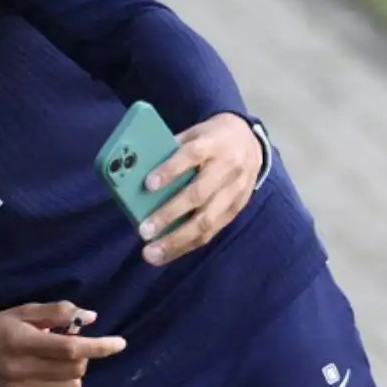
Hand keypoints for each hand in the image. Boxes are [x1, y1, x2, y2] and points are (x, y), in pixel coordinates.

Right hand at [0, 302, 126, 386]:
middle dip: (82, 357)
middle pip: (74, 369)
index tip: (119, 343)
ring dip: (72, 373)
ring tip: (54, 363)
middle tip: (68, 348)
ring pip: (71, 386)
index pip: (69, 348)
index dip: (98, 346)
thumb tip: (90, 317)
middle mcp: (19, 370)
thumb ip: (55, 312)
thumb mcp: (21, 312)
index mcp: (20, 341)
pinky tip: (46, 377)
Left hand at [135, 112, 262, 265]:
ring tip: (153, 253)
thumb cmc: (211, 139)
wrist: (251, 143)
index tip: (148, 184)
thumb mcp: (193, 133)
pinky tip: (169, 253)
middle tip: (144, 231)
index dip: (170, 170)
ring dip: (178, 240)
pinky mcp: (236, 209)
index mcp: (212, 144)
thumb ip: (169, 149)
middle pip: (198, 195)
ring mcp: (234, 192)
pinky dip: (189, 244)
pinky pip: (213, 231)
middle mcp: (226, 169)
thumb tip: (135, 169)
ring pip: (207, 220)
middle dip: (169, 215)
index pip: (190, 155)